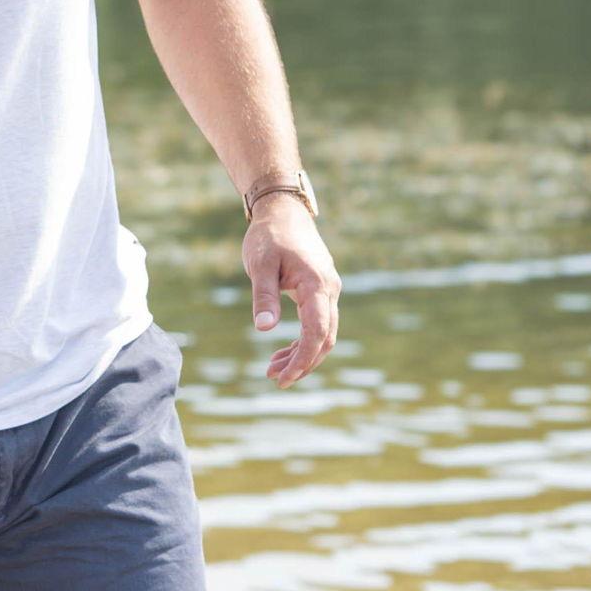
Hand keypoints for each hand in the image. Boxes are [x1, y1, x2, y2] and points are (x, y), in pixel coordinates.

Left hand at [242, 197, 340, 387]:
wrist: (283, 212)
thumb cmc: (269, 236)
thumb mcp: (260, 264)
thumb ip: (264, 296)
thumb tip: (264, 330)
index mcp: (317, 284)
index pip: (317, 330)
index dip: (304, 357)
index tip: (285, 376)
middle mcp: (329, 290)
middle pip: (324, 338)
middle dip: (302, 362)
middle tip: (275, 379)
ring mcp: (327, 291)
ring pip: (322, 333)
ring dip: (301, 354)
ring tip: (272, 370)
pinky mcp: (319, 292)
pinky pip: (317, 323)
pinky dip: (302, 340)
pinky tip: (282, 351)